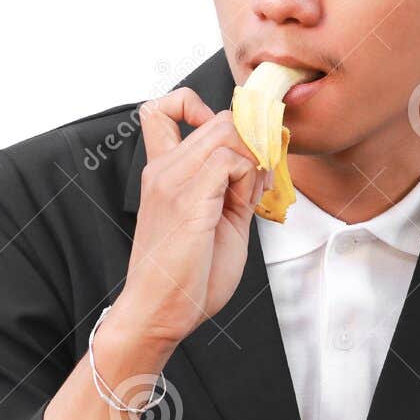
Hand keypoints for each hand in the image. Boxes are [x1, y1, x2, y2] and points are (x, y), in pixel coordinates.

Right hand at [113, 87, 268, 348]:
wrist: (159, 313)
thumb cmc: (186, 276)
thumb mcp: (218, 220)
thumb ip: (234, 188)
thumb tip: (261, 161)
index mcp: (162, 172)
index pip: (162, 109)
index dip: (197, 107)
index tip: (224, 140)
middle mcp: (163, 169)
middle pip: (218, 119)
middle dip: (252, 144)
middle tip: (258, 179)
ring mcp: (172, 182)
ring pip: (227, 132)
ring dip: (253, 159)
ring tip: (250, 196)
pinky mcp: (188, 201)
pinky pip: (230, 161)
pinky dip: (248, 176)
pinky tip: (245, 203)